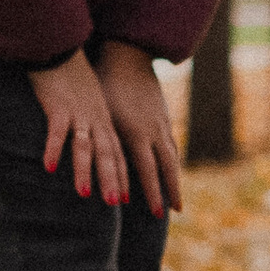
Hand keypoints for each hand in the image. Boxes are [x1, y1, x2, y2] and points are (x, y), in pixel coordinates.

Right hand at [30, 51, 128, 204]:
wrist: (61, 46)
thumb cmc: (71, 75)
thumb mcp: (89, 100)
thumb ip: (91, 120)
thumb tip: (90, 139)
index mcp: (104, 119)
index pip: (117, 152)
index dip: (121, 175)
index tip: (125, 199)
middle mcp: (96, 118)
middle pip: (107, 153)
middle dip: (111, 180)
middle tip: (114, 204)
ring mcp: (78, 113)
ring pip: (85, 146)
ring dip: (84, 170)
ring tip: (84, 194)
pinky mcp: (58, 106)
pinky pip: (56, 131)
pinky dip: (53, 148)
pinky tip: (49, 167)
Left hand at [99, 40, 185, 216]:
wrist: (126, 56)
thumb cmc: (105, 85)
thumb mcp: (102, 114)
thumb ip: (103, 141)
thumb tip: (94, 165)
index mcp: (137, 133)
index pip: (148, 171)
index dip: (153, 193)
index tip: (155, 214)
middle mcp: (153, 131)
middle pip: (167, 167)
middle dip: (170, 191)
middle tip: (175, 212)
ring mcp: (161, 123)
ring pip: (171, 156)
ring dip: (174, 178)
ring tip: (176, 196)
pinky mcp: (162, 115)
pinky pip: (169, 143)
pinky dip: (170, 159)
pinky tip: (170, 166)